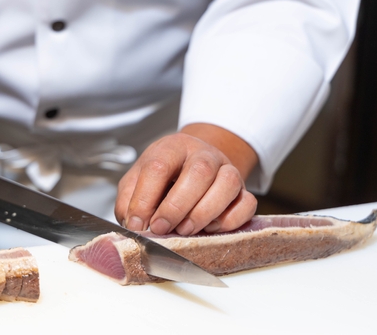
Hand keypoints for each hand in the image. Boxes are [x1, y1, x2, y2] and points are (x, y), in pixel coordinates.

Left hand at [115, 123, 257, 234]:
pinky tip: (210, 228)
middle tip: (161, 228)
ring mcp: (227, 170)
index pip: (159, 166)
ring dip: (204, 213)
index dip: (145, 198)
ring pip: (228, 184)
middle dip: (177, 206)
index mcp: (173, 147)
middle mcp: (204, 154)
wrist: (193, 164)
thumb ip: (129, 199)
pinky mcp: (243, 191)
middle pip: (199, 172)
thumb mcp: (137, 180)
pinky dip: (230, 221)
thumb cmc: (162, 175)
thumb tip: (133, 224)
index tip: (138, 223)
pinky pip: (247, 204)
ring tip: (184, 230)